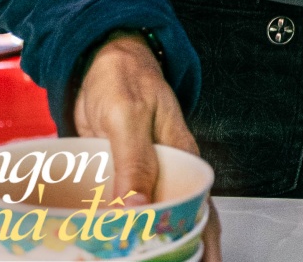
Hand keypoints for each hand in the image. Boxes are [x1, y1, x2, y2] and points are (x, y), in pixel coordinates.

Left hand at [73, 33, 218, 257]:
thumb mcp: (127, 117)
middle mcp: (168, 174)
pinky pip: (123, 217)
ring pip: (152, 226)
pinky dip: (117, 237)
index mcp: (182, 159)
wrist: (100, 60)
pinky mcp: (119, 182)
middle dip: (179, 255)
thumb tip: (136, 212)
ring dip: (146, 248)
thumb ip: (133, 162)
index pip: (202, 212)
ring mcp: (143, 180)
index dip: (202, 247)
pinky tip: (108, 250)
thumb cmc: (123, 78)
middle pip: (182, 225)